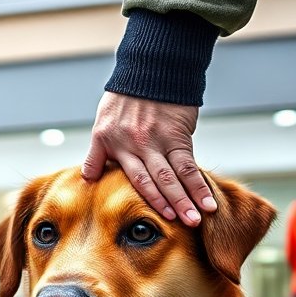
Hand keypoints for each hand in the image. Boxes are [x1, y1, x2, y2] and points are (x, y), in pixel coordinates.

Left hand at [83, 92, 216, 225]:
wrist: (150, 69)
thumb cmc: (124, 100)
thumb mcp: (101, 125)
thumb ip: (96, 154)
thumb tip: (87, 179)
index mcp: (117, 145)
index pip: (134, 179)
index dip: (147, 199)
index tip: (158, 220)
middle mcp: (138, 145)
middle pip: (156, 181)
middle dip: (169, 206)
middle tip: (183, 227)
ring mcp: (160, 140)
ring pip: (175, 175)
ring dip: (188, 199)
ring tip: (198, 220)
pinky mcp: (179, 134)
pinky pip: (190, 162)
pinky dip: (199, 183)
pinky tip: (208, 200)